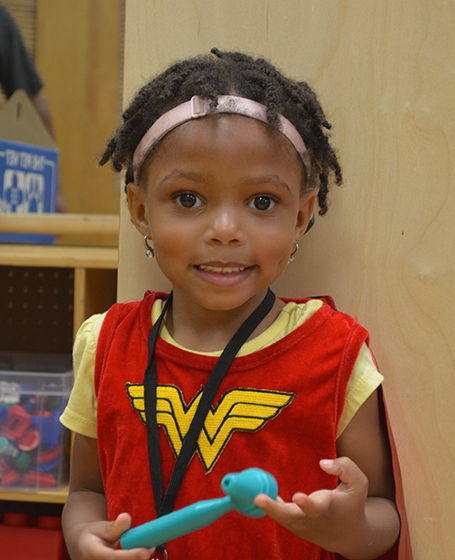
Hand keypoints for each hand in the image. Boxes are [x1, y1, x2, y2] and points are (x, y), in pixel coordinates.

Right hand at [77, 512, 155, 559]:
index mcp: (92, 554)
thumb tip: (126, 518)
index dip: (131, 556)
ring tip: (147, 550)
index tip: (146, 551)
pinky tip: (140, 556)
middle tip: (151, 548)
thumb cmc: (93, 536)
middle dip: (137, 559)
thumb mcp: (101, 527)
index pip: (113, 558)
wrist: (82, 548)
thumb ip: (115, 527)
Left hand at [253, 457, 368, 553]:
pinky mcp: (292, 525)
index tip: (297, 497)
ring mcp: (300, 525)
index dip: (306, 503)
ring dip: (266, 506)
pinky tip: (263, 495)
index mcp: (329, 508)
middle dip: (274, 508)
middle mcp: (311, 519)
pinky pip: (278, 515)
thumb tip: (322, 463)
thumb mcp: (358, 483)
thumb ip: (344, 467)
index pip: (316, 507)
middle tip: (258, 498)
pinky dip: (268, 505)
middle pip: (290, 516)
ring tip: (256, 494)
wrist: (348, 535)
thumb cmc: (352, 503)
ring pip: (280, 517)